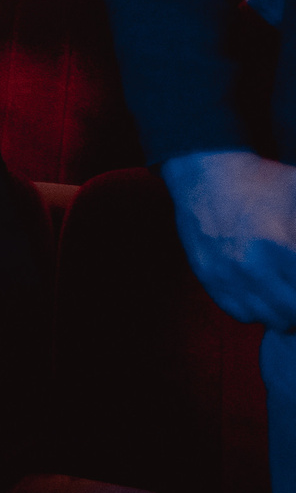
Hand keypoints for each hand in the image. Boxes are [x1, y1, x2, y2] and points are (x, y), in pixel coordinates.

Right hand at [162, 151, 295, 328]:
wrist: (205, 173)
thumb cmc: (261, 182)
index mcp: (279, 247)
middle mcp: (252, 267)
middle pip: (293, 312)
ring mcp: (228, 275)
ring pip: (269, 319)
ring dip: (284, 312)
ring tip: (288, 295)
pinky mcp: (208, 277)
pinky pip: (239, 312)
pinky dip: (255, 310)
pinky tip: (262, 294)